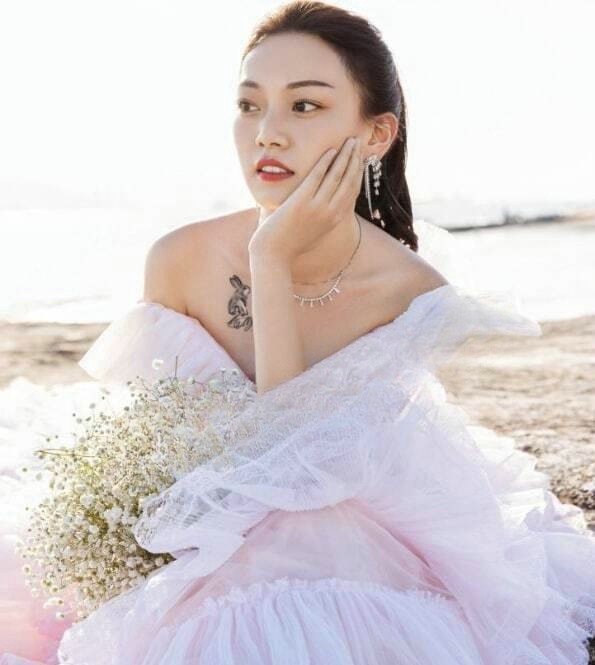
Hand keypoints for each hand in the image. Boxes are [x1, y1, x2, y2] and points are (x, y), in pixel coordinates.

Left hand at [248, 136, 364, 262]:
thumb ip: (321, 217)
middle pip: (349, 181)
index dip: (359, 172)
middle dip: (356, 159)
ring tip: (349, 141)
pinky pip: (317, 178)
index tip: (362, 157)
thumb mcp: (312, 231)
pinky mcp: (301, 203)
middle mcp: (330, 213)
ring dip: (345, 156)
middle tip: (359, 142)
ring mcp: (317, 208)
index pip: (353, 191)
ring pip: (337, 177)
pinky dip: (325, 163)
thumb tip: (324, 204)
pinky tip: (330, 150)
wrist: (273, 256)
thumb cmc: (288, 244)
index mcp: (335, 219)